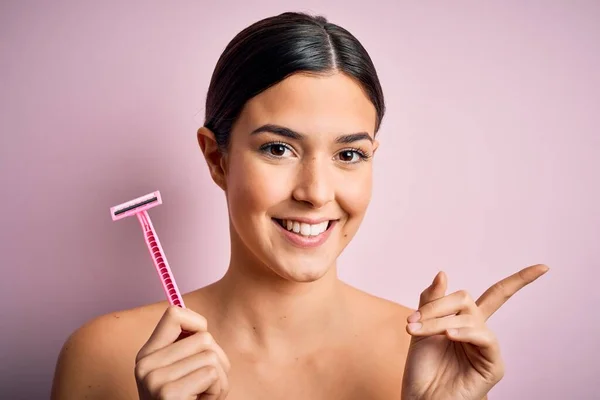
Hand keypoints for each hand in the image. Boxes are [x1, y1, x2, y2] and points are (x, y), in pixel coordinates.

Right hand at [134, 306, 230, 399]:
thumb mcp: (181, 374)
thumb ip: (186, 350)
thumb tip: (201, 325)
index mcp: (147, 355)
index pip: (174, 313)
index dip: (197, 322)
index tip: (203, 342)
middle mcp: (145, 364)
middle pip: (204, 337)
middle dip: (217, 361)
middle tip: (205, 385)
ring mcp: (154, 379)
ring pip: (212, 356)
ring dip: (220, 379)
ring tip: (204, 396)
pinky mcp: (168, 393)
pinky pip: (212, 374)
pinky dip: (218, 391)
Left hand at [401, 264, 548, 399]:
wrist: (422, 398)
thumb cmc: (422, 368)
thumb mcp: (420, 326)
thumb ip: (431, 300)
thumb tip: (443, 273)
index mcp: (465, 320)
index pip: (496, 294)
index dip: (520, 280)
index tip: (544, 267)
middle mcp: (479, 331)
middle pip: (468, 299)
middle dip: (436, 306)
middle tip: (412, 320)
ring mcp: (487, 348)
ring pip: (470, 317)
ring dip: (438, 321)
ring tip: (416, 331)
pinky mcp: (492, 365)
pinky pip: (485, 338)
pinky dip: (465, 332)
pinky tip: (449, 335)